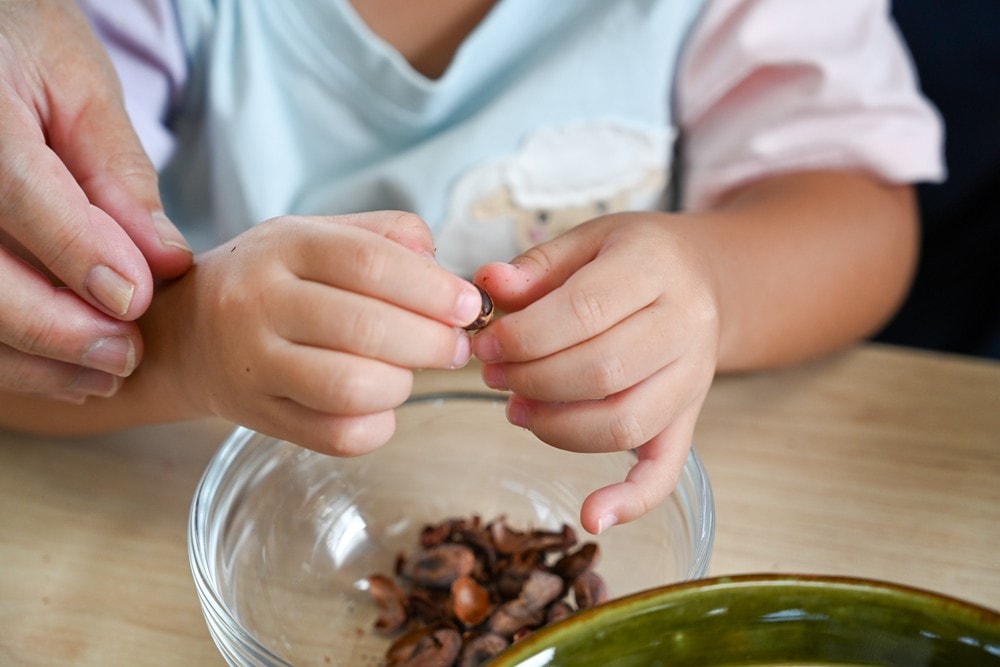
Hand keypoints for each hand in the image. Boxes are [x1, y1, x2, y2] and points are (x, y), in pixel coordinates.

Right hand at [0, 0, 190, 400]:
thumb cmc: (20, 44)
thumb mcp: (80, 86)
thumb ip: (117, 176)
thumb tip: (162, 263)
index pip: (15, 193)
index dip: (76, 255)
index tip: (137, 304)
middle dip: (55, 329)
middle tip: (128, 355)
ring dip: (31, 359)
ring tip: (105, 375)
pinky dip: (9, 356)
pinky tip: (62, 369)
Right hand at [141, 212, 482, 454]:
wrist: (188, 334)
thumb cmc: (275, 280)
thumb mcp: (318, 234)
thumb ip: (386, 236)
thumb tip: (441, 268)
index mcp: (285, 246)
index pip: (370, 263)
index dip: (433, 289)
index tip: (470, 307)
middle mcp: (260, 302)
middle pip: (367, 329)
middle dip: (432, 342)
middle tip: (454, 346)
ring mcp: (255, 365)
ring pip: (352, 388)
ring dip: (403, 384)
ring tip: (409, 371)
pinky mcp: (260, 418)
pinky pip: (337, 436)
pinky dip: (379, 425)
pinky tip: (381, 404)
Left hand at [471, 212, 720, 533]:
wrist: (703, 279)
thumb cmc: (632, 258)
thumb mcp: (586, 242)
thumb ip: (536, 266)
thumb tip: (488, 285)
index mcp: (656, 267)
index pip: (584, 310)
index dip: (525, 336)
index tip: (486, 346)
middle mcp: (686, 324)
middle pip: (603, 370)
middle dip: (532, 380)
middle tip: (495, 375)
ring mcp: (694, 377)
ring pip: (624, 422)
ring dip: (557, 427)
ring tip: (517, 408)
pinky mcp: (690, 418)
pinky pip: (666, 469)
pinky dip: (631, 501)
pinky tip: (592, 517)